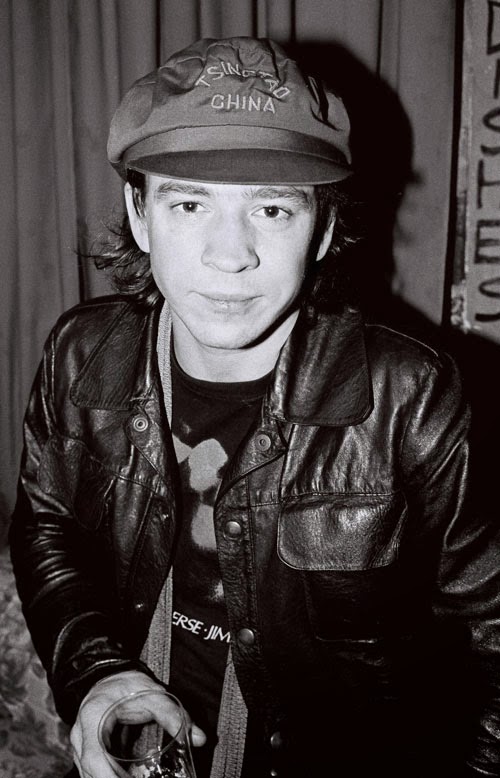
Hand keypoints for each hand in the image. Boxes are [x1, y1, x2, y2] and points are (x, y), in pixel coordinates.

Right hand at [70, 669, 205, 776]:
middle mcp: (80, 734)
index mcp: (94, 716)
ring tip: (137, 777)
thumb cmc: (130, 685)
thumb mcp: (153, 695)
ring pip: (89, 775)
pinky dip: (108, 777)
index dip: (107, 777)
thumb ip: (174, 716)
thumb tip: (200, 738)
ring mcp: (79, 745)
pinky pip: (93, 772)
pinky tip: (126, 777)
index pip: (94, 757)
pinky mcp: (84, 752)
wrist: (110, 677)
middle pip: (90, 772)